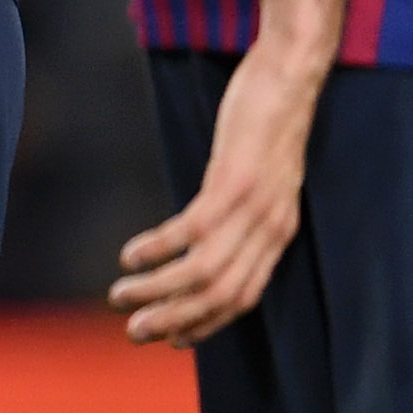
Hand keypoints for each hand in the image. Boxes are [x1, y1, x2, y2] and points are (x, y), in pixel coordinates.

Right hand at [110, 49, 319, 343]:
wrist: (291, 72)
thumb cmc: (268, 119)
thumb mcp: (263, 175)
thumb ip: (243, 209)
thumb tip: (206, 234)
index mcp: (279, 233)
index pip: (243, 299)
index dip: (205, 325)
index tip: (169, 340)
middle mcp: (272, 228)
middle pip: (222, 296)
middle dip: (174, 320)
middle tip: (134, 332)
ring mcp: (255, 207)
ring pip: (204, 272)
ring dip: (158, 291)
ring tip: (120, 296)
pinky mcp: (235, 181)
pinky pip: (191, 230)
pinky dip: (157, 249)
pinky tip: (130, 254)